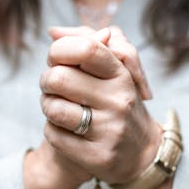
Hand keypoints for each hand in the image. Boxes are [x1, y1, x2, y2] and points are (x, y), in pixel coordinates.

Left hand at [40, 31, 160, 184]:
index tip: (56, 59)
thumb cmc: (118, 102)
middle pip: (59, 78)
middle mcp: (119, 101)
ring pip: (53, 108)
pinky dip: (51, 129)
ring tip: (56, 107)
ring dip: (47, 105)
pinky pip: (54, 135)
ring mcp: (110, 130)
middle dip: (46, 80)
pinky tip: (64, 129)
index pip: (86, 48)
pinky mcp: (97, 157)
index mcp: (121, 75)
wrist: (141, 152)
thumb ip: (85, 43)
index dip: (60, 50)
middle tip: (51, 86)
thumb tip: (53, 31)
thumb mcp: (112, 69)